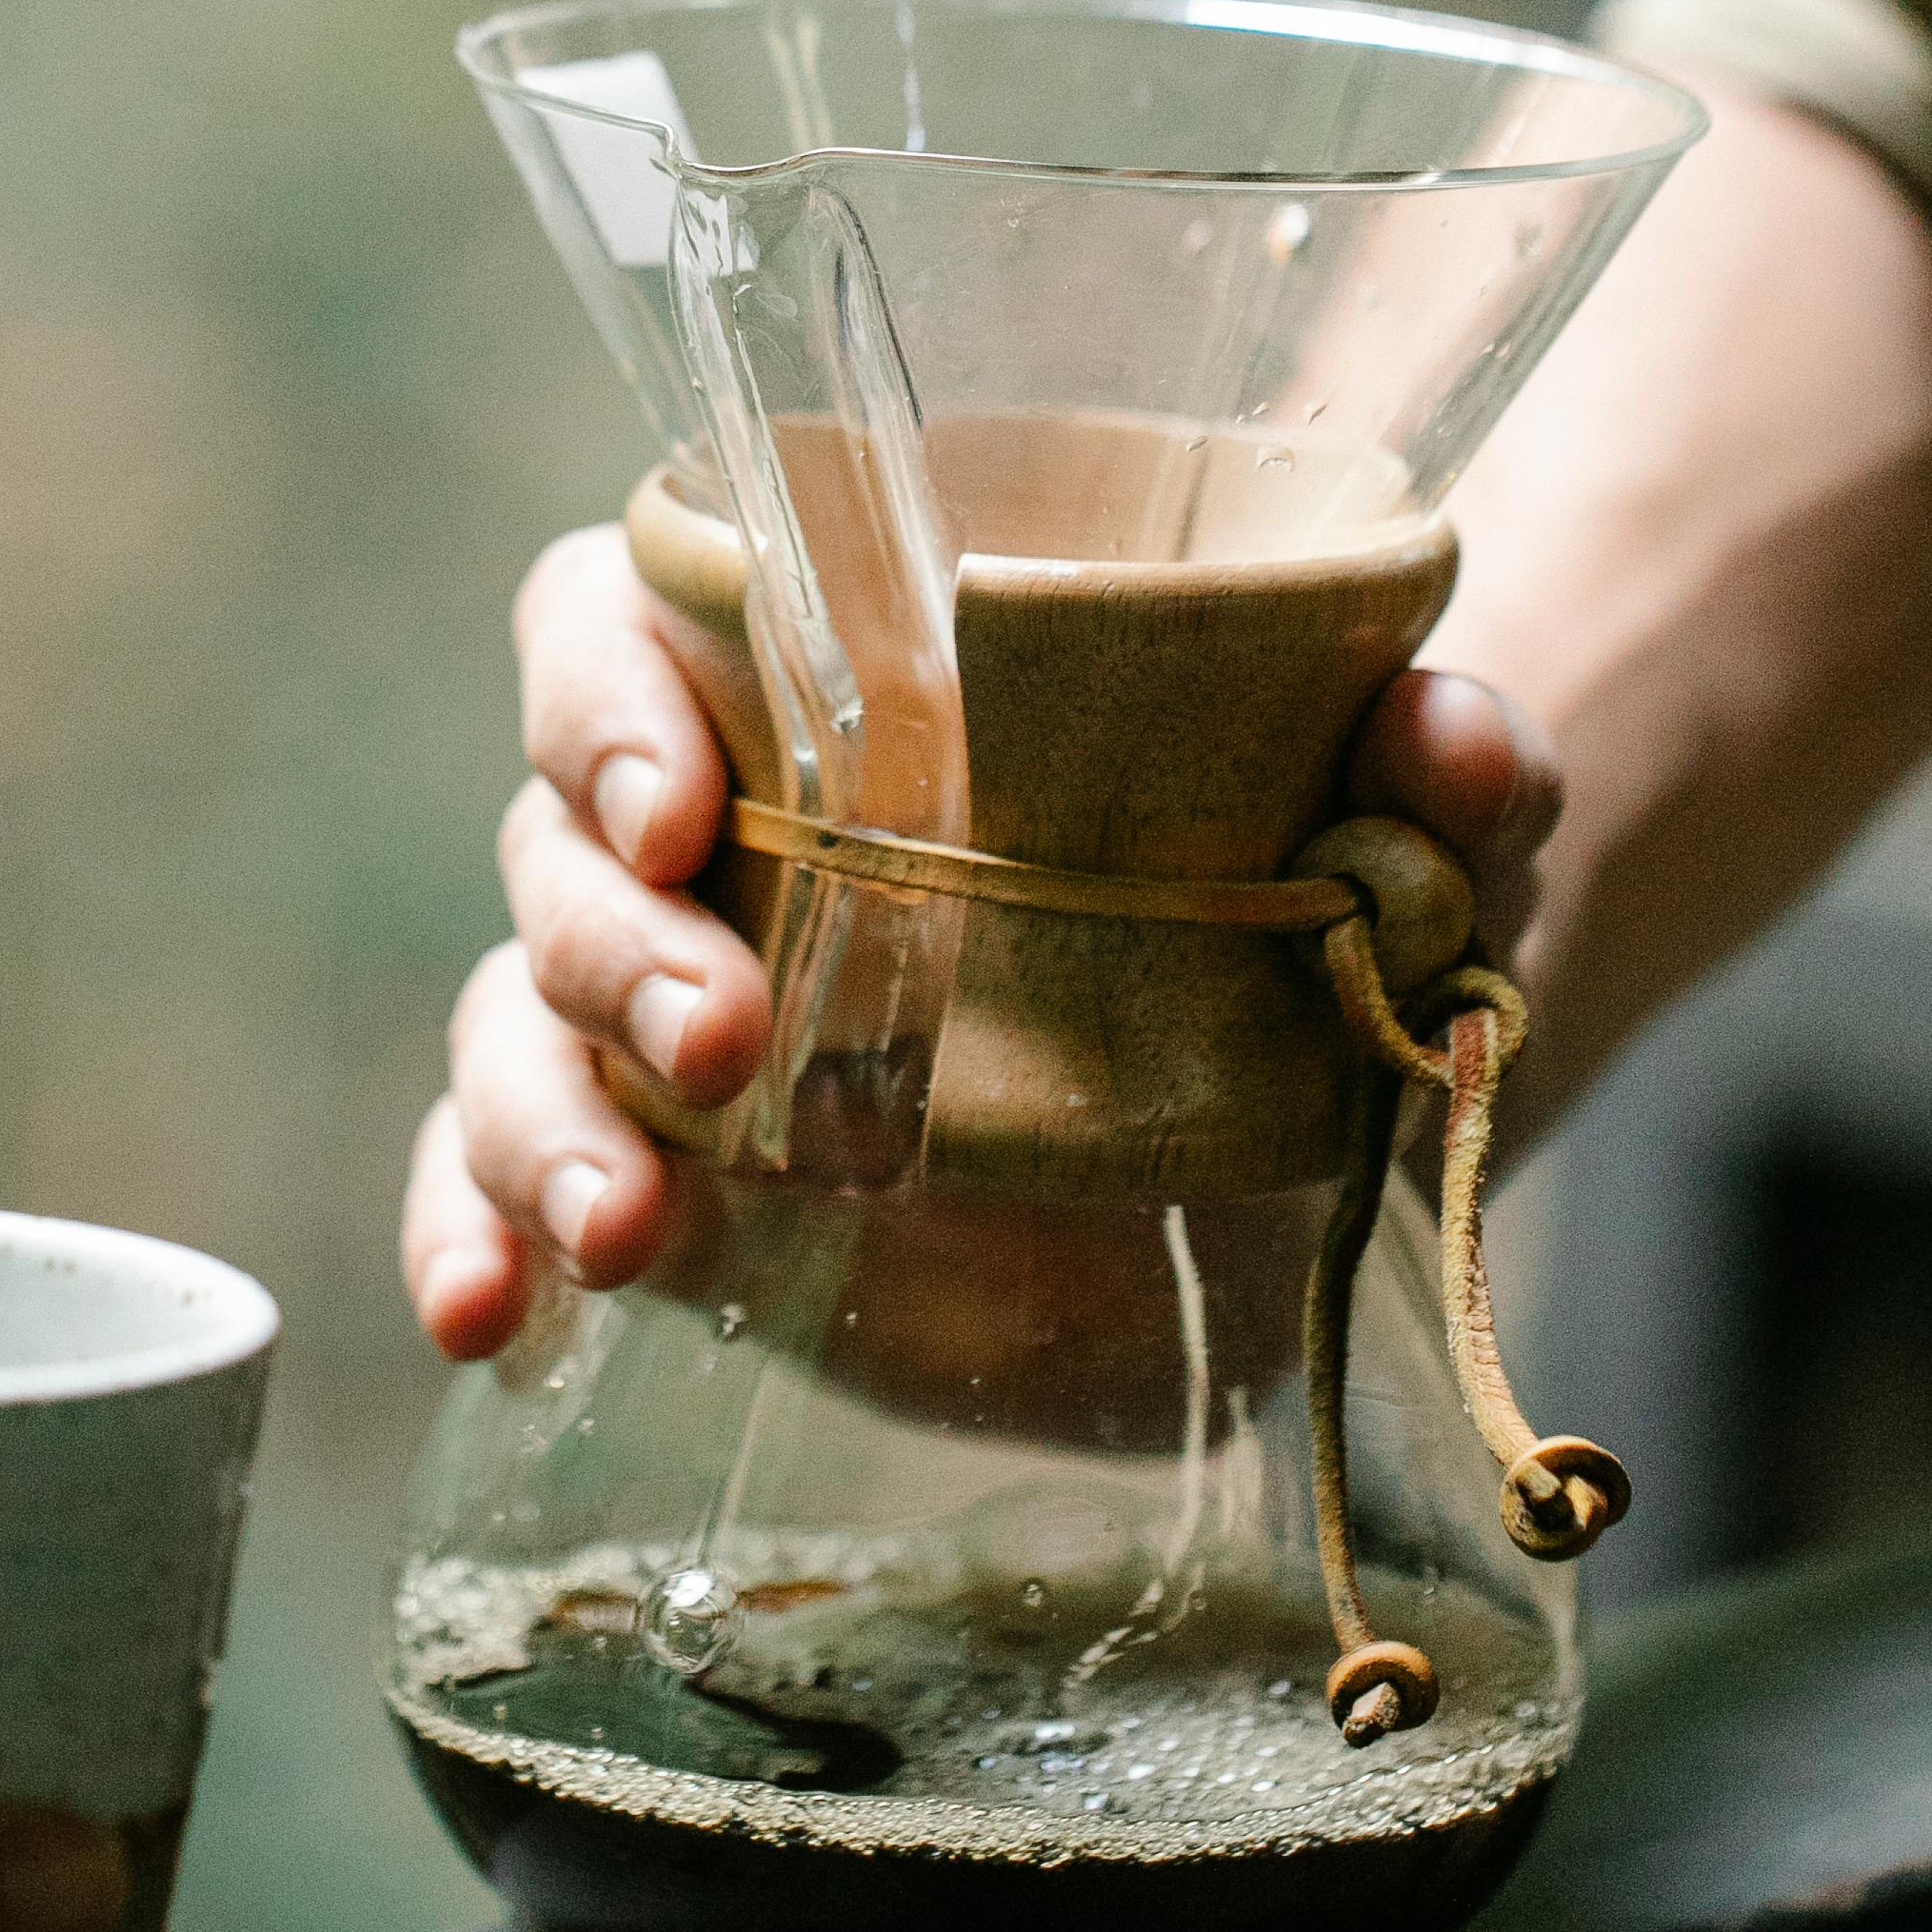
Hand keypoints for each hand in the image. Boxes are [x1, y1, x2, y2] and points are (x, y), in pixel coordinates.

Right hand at [401, 517, 1562, 1357]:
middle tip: (727, 1040)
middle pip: (562, 837)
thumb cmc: (1318, 866)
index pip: (629, 612)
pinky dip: (475, 1240)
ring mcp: (678, 1009)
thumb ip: (1450, 763)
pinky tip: (491, 1319)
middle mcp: (711, 823)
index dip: (611, 694)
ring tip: (626, 1229)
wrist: (1325, 1092)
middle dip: (609, 942)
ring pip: (519, 1018)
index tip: (683, 801)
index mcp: (828, 663)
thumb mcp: (1411, 812)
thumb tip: (1456, 740)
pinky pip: (514, 1188)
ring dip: (536, 1117)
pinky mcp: (690, 1182)